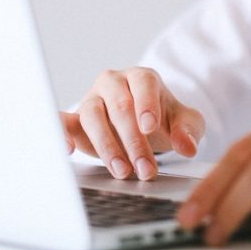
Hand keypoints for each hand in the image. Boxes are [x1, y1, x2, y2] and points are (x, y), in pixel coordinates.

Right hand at [60, 67, 204, 180]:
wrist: (145, 128)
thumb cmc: (164, 120)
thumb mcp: (185, 122)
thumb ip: (189, 130)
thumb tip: (187, 146)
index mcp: (142, 78)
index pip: (143, 83)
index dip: (146, 104)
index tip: (150, 128)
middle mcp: (114, 83)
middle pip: (120, 105)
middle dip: (133, 140)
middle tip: (146, 168)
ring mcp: (92, 99)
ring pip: (92, 116)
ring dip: (107, 146)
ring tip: (122, 171)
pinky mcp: (76, 119)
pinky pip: (63, 121)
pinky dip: (61, 132)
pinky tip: (68, 149)